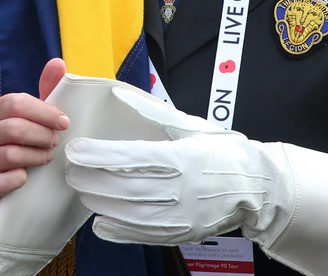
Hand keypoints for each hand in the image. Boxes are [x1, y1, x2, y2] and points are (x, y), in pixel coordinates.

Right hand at [0, 58, 68, 201]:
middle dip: (42, 136)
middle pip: (14, 128)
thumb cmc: (27, 138)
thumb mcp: (37, 113)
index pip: (16, 103)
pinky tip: (27, 177)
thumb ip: (48, 88)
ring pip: (10, 155)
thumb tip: (58, 63)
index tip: (64, 122)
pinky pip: (1, 181)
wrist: (9, 173)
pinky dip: (18, 179)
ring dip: (35, 156)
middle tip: (55, 141)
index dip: (44, 112)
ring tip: (47, 157)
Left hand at [65, 130, 285, 245]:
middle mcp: (182, 188)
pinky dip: (118, 230)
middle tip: (71, 172)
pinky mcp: (184, 233)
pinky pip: (144, 235)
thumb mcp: (190, 124)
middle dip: (91, 180)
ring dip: (100, 204)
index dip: (99, 155)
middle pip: (125, 187)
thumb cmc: (221, 150)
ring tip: (83, 192)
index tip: (76, 150)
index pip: (131, 157)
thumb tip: (119, 93)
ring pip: (130, 213)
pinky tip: (101, 221)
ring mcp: (183, 215)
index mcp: (182, 156)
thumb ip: (152, 111)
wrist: (256, 185)